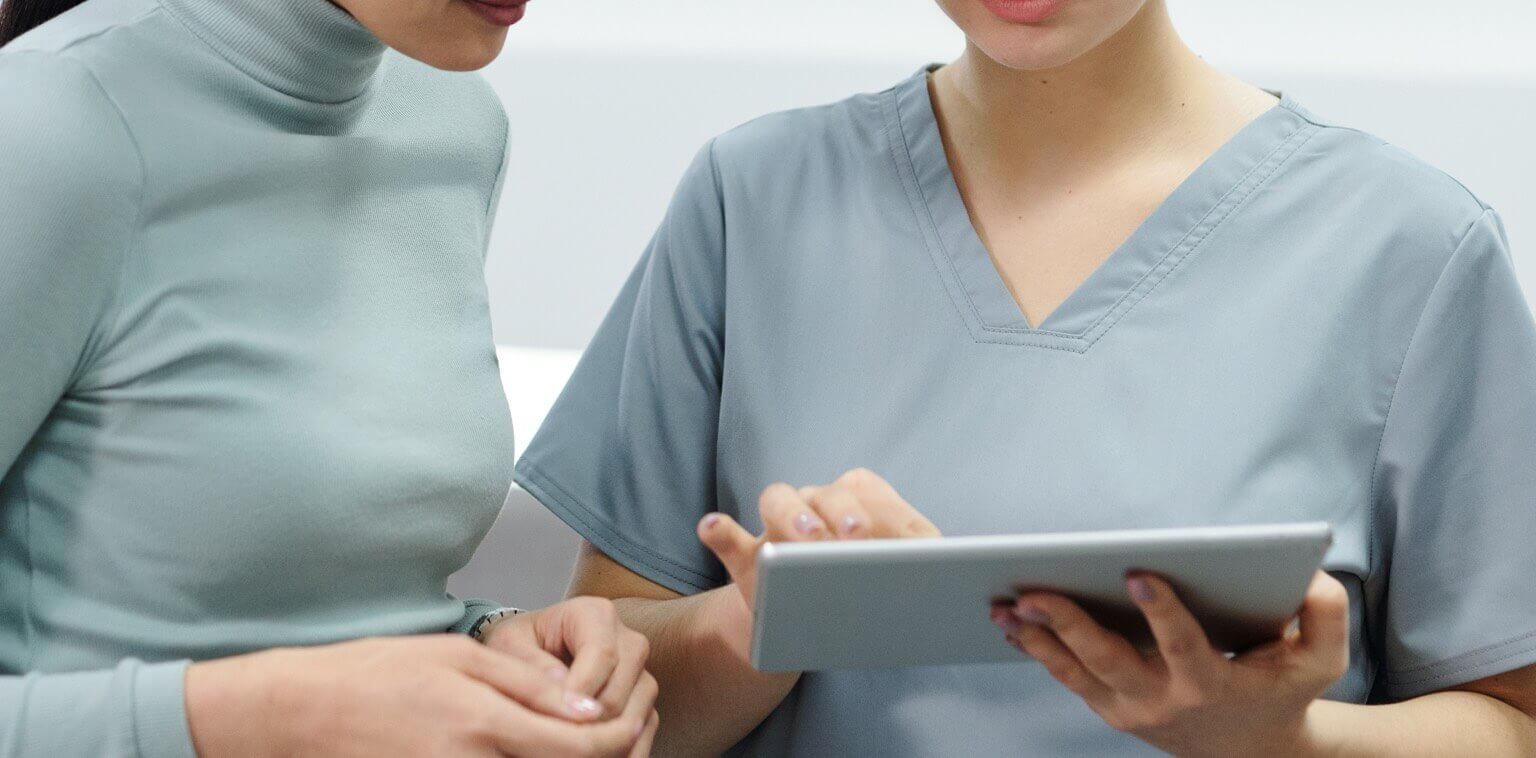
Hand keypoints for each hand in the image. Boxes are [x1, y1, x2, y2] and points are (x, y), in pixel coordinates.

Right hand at [186, 635, 654, 756]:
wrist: (300, 714)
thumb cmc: (375, 674)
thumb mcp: (459, 657)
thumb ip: (527, 685)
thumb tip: (589, 707)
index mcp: (484, 725)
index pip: (580, 747)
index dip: (618, 737)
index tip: (633, 720)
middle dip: (602, 754)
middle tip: (624, 727)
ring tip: (582, 734)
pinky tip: (536, 744)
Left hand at [483, 597, 659, 745]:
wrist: (533, 652)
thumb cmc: (521, 645)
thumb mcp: (510, 646)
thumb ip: (532, 666)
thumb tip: (563, 692)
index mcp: (596, 615)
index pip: (602, 654)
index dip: (579, 692)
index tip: (551, 715)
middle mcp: (628, 640)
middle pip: (619, 692)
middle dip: (585, 721)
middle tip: (550, 736)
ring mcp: (640, 673)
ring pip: (633, 717)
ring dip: (601, 740)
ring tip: (563, 747)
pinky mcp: (643, 701)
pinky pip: (642, 734)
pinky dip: (619, 751)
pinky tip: (589, 755)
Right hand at [696, 468, 940, 646]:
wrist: (804, 622)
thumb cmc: (858, 594)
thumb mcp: (890, 584)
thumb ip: (915, 572)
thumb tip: (955, 577)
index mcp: (856, 501)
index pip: (877, 497)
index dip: (894, 517)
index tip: (912, 541)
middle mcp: (816, 503)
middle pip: (830, 494)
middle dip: (846, 513)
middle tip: (859, 539)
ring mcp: (777, 525)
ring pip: (779, 499)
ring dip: (792, 514)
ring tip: (806, 538)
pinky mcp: (746, 553)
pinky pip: (727, 535)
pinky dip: (720, 530)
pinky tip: (714, 527)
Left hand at [993, 571, 1348, 756]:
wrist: (1251, 750)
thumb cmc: (1284, 689)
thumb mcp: (1323, 659)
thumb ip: (1327, 614)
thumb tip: (1308, 574)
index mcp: (1212, 685)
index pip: (1183, 646)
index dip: (1162, 612)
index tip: (1139, 572)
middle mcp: (1163, 701)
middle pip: (1107, 661)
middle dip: (1068, 625)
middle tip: (1032, 592)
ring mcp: (1130, 709)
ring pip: (1074, 673)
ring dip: (1035, 640)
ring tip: (1001, 605)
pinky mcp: (1109, 708)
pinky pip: (1066, 677)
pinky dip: (1037, 650)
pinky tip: (1010, 622)